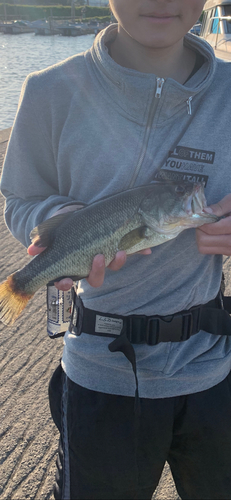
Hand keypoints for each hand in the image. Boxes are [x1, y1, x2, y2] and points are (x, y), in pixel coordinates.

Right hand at [27, 206, 151, 288]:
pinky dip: (139, 250)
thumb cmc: (62, 224)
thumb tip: (32, 250)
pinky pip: (130, 251)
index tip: (65, 280)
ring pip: (112, 267)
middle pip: (94, 278)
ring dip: (117, 262)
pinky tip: (147, 250)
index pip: (66, 281)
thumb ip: (42, 239)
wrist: (78, 209)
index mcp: (70, 265)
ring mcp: (105, 257)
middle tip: (98, 258)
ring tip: (120, 252)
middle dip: (96, 271)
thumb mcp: (50, 229)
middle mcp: (88, 265)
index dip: (65, 283)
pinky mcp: (119, 245)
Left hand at [196, 194, 230, 255]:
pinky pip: (210, 250)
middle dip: (200, 230)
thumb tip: (204, 212)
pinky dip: (207, 242)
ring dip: (202, 237)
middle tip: (203, 222)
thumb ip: (219, 207)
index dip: (202, 222)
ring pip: (205, 248)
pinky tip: (214, 233)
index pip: (211, 229)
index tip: (201, 216)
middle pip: (203, 241)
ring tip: (208, 227)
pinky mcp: (229, 252)